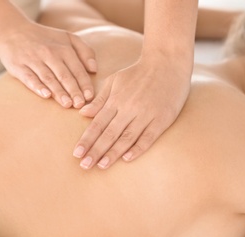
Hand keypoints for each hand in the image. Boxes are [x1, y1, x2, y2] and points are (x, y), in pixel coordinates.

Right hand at [0, 22, 96, 108]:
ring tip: (67, 104)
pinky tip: (46, 95)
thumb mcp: (67, 37)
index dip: (84, 83)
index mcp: (63, 48)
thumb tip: (94, 69)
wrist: (12, 31)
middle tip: (80, 105)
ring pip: (48, 78)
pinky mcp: (19, 66)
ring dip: (58, 92)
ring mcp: (33, 60)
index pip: (77, 69)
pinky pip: (29, 78)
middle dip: (73, 90)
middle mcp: (49, 53)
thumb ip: (84, 51)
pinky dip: (38, 86)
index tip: (90, 97)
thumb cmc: (45, 39)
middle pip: (64, 75)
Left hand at [73, 54, 191, 169]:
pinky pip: (148, 137)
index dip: (87, 139)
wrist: (167, 62)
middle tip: (84, 165)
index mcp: (116, 99)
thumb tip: (83, 113)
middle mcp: (129, 108)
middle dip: (95, 150)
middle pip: (109, 133)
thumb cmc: (138, 73)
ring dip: (113, 153)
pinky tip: (127, 159)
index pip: (98, 123)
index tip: (77, 153)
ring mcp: (146, 114)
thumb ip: (99, 99)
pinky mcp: (162, 119)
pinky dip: (138, 148)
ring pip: (127, 137)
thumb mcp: (115, 80)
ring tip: (101, 165)